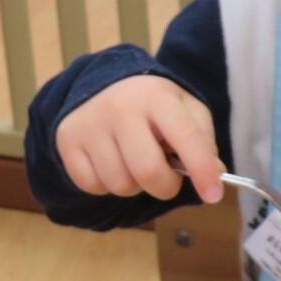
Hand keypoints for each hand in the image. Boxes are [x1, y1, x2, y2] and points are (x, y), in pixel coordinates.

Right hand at [54, 74, 223, 202]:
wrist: (102, 85)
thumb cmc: (152, 105)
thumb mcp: (185, 110)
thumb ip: (203, 141)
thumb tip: (213, 175)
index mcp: (157, 97)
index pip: (186, 139)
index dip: (203, 172)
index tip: (213, 194)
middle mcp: (120, 108)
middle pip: (148, 172)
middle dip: (165, 187)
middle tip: (167, 179)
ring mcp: (90, 124)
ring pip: (119, 185)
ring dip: (134, 185)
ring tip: (133, 163)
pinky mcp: (67, 140)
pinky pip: (93, 186)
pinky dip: (106, 185)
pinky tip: (111, 164)